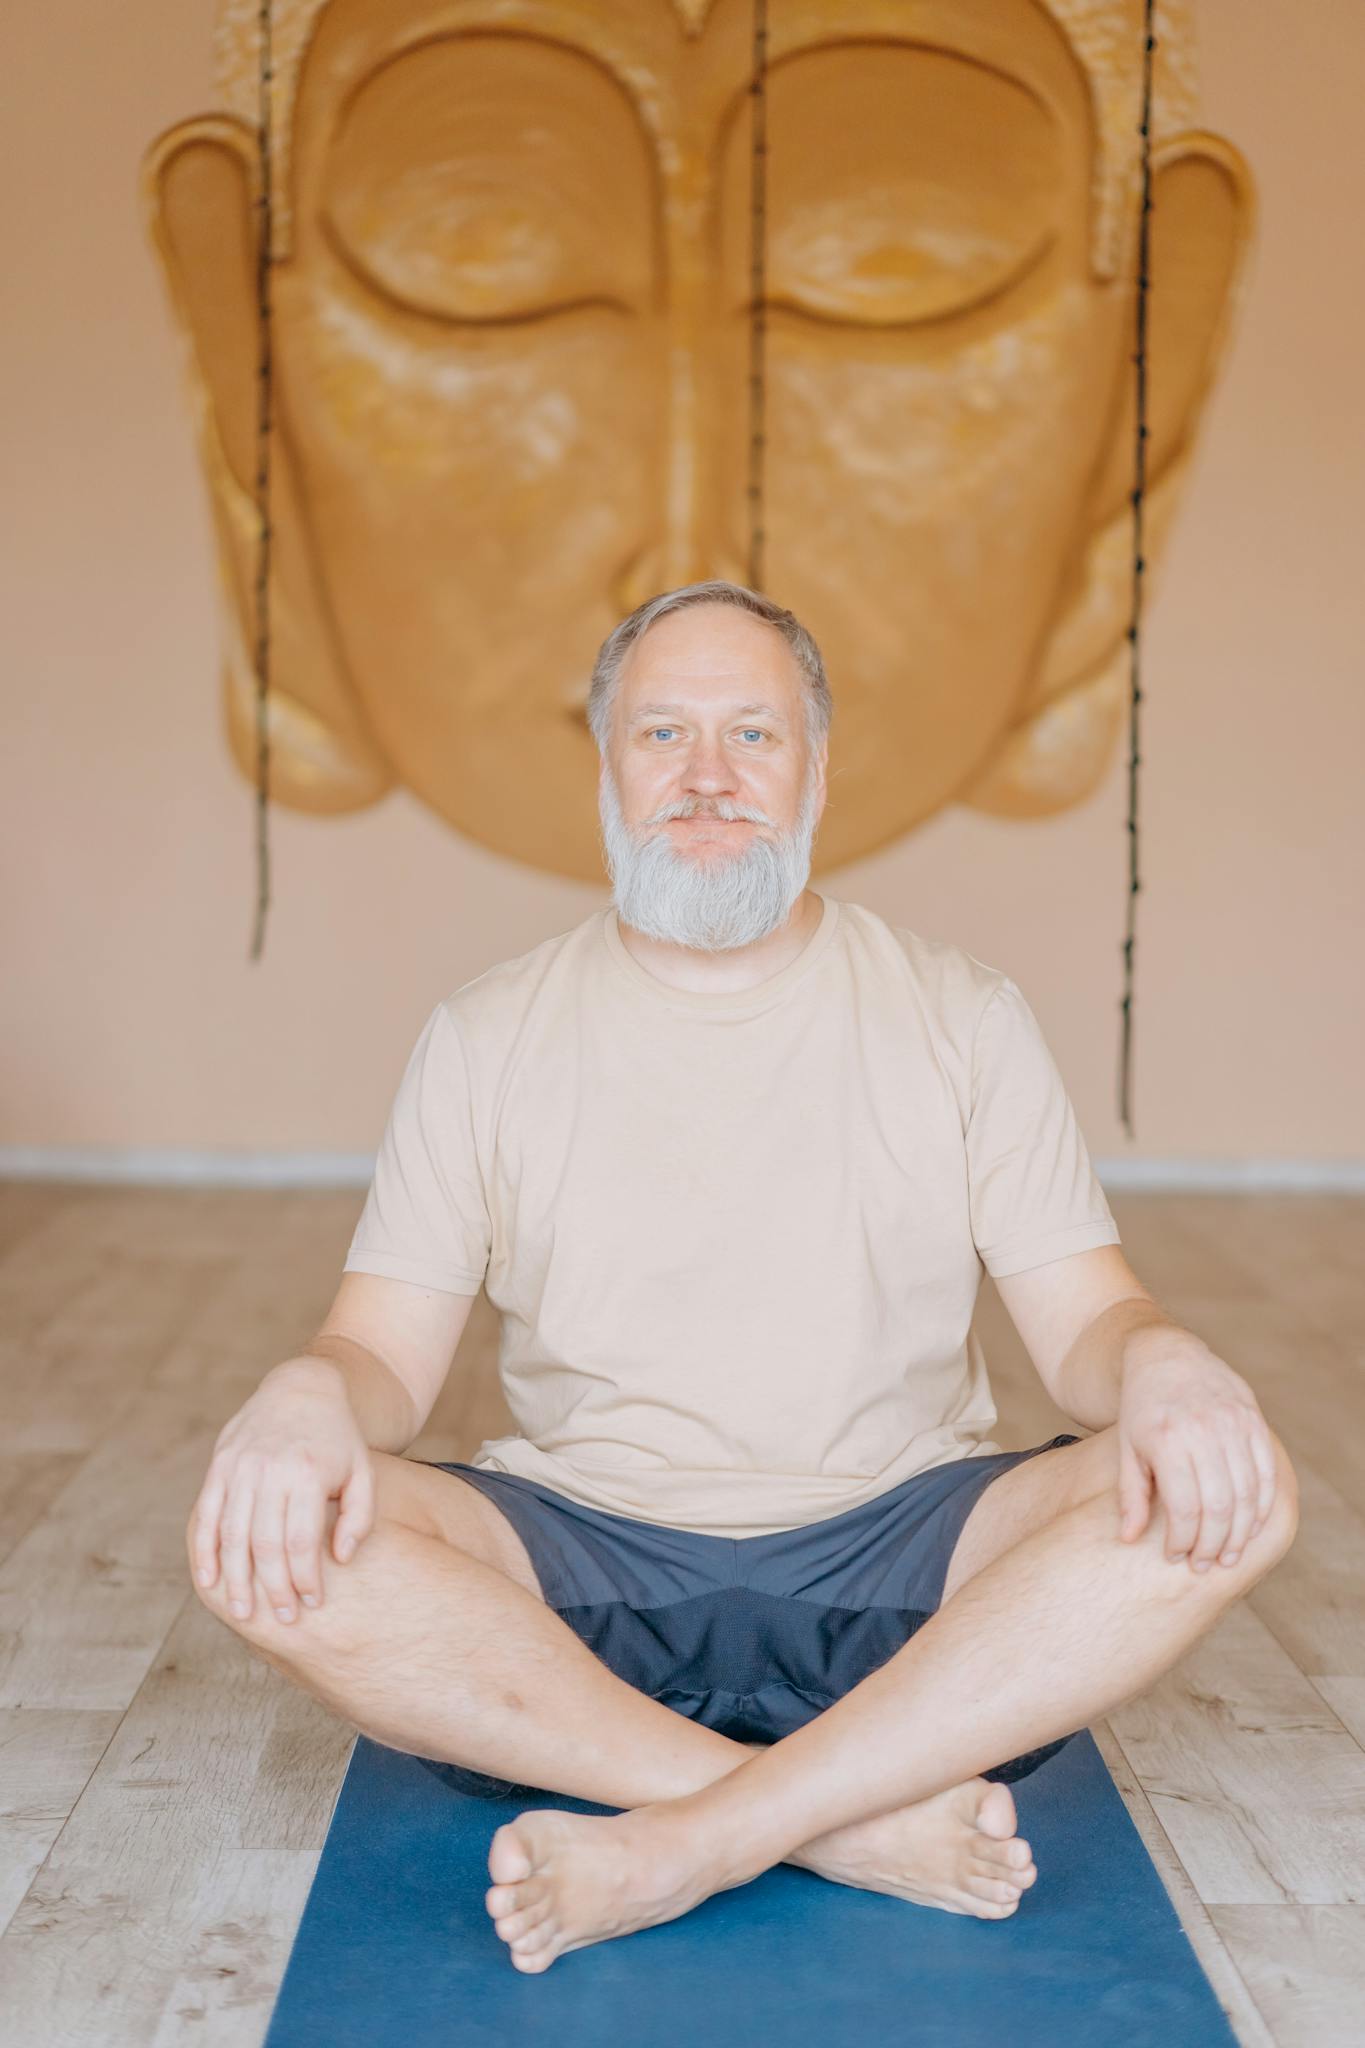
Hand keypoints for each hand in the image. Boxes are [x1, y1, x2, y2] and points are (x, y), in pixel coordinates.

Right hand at [188, 1359, 375, 1623]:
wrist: (302, 1388)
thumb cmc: (338, 1440)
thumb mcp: (363, 1472)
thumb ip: (359, 1518)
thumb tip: (340, 1559)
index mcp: (308, 1473)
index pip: (302, 1540)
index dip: (305, 1577)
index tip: (312, 1603)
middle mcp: (270, 1470)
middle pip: (265, 1543)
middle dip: (274, 1587)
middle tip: (284, 1619)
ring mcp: (240, 1467)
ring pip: (232, 1534)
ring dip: (237, 1579)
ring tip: (245, 1613)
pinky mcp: (220, 1465)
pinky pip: (205, 1515)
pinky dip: (204, 1550)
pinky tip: (210, 1581)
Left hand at [1116, 1338, 1279, 1572]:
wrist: (1166, 1356)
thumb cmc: (1141, 1409)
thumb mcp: (1127, 1449)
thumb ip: (1130, 1496)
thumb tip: (1128, 1540)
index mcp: (1168, 1440)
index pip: (1185, 1507)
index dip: (1184, 1540)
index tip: (1176, 1557)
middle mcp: (1204, 1430)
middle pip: (1220, 1506)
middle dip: (1213, 1544)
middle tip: (1205, 1566)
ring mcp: (1234, 1423)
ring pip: (1247, 1493)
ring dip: (1240, 1532)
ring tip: (1228, 1555)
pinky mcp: (1253, 1420)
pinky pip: (1267, 1472)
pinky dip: (1262, 1504)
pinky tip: (1251, 1527)